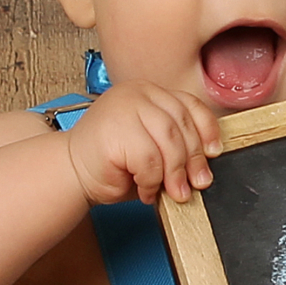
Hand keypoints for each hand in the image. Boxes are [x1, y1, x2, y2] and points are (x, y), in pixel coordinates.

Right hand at [63, 81, 221, 205]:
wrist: (71, 172)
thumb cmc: (112, 162)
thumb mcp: (152, 147)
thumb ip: (176, 145)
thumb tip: (206, 163)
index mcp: (149, 92)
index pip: (189, 104)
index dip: (207, 130)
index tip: (214, 153)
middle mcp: (137, 93)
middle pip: (182, 125)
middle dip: (194, 160)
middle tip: (196, 184)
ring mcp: (124, 108)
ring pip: (169, 142)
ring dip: (175, 174)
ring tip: (173, 192)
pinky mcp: (114, 130)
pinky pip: (149, 160)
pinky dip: (152, 181)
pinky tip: (146, 189)